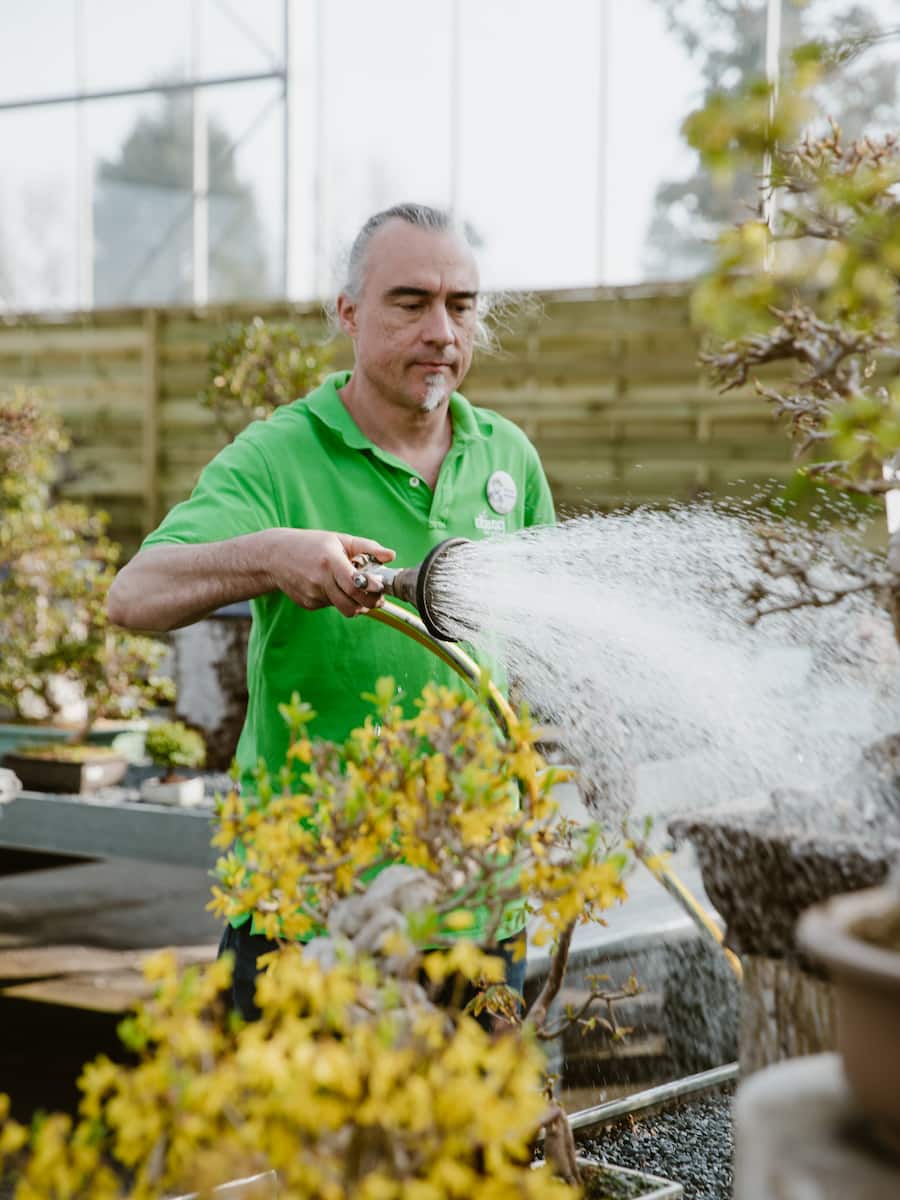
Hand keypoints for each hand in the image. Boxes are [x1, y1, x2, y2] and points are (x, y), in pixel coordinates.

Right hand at [266, 530, 395, 617]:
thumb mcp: (339, 539)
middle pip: (352, 604)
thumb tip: (391, 556)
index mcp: (330, 562)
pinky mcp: (308, 604)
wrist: (274, 556)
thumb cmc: (310, 544)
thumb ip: (367, 547)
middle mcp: (320, 580)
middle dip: (369, 603)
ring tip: (353, 589)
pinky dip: (336, 599)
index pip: (354, 584)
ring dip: (354, 602)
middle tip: (376, 596)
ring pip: (343, 608)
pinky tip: (328, 585)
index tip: (380, 588)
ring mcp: (312, 595)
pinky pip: (330, 606)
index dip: (371, 589)